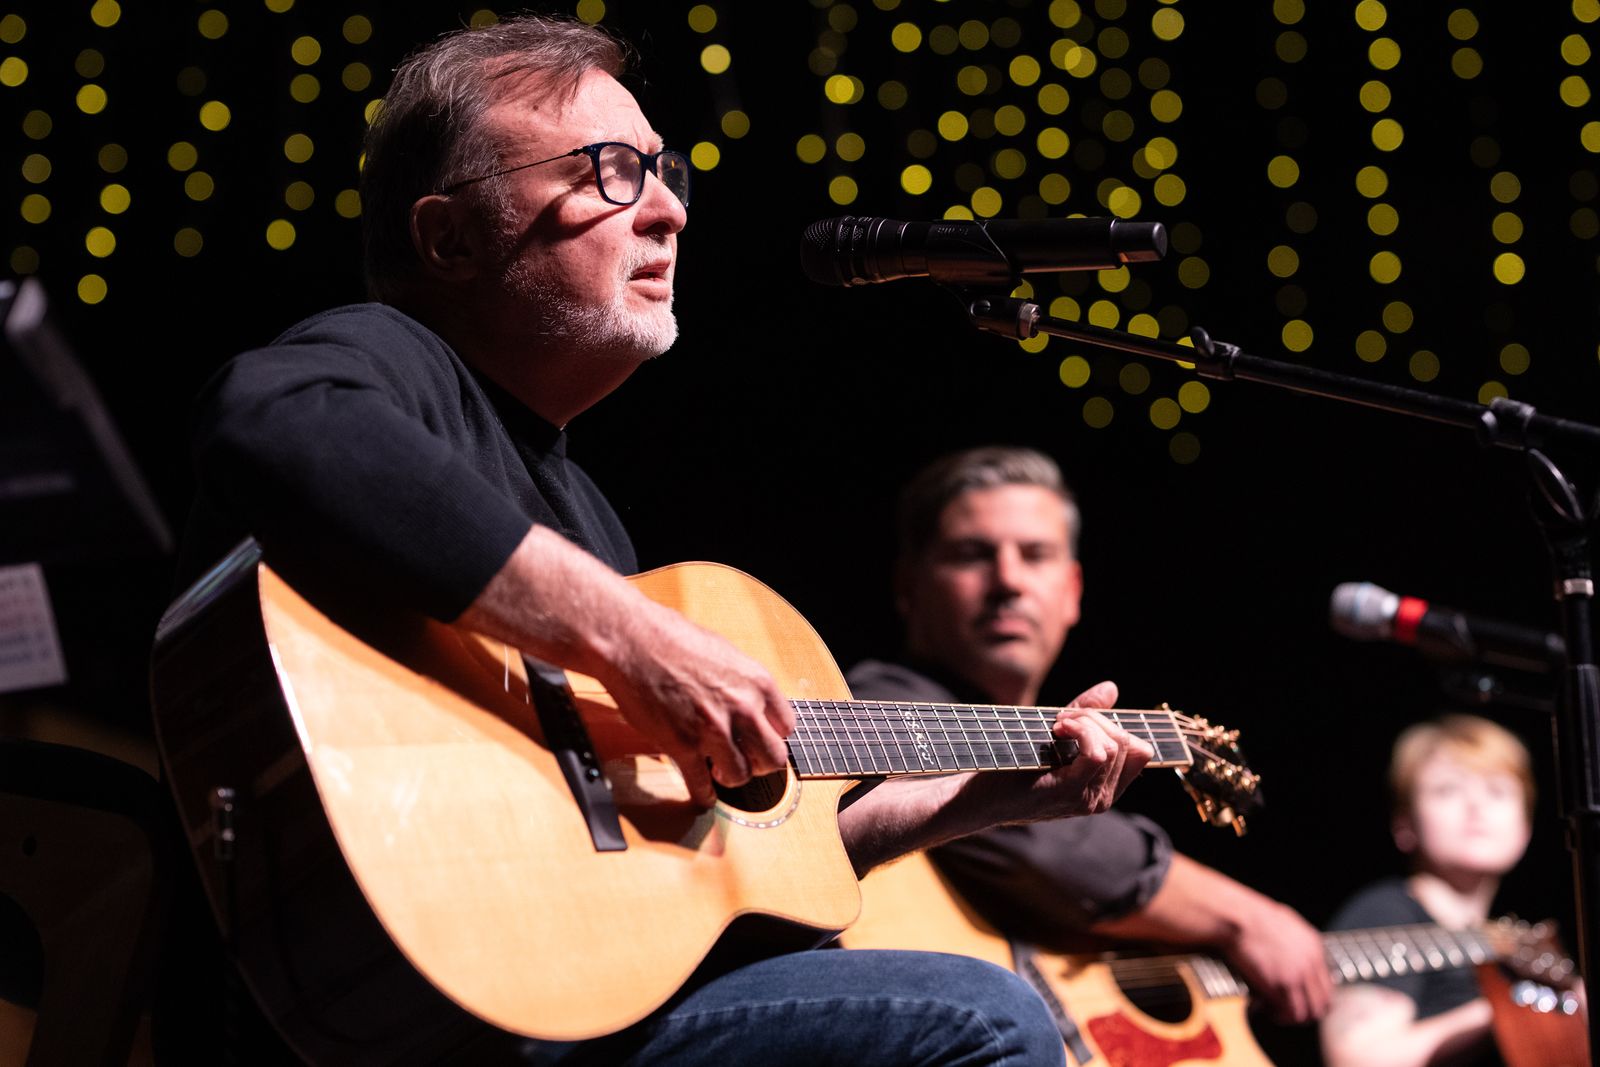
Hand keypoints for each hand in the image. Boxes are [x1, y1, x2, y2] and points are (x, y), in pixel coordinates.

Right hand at [600, 598, 794, 805]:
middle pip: (772, 758)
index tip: (761, 740)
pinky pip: (700, 784)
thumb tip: (753, 705)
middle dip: (760, 764)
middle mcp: (742, 708)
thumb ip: (744, 685)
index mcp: (757, 682)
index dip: (772, 737)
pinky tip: (704, 795)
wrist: (632, 640)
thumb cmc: (672, 639)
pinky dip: (704, 795)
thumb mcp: (726, 655)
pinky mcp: (681, 746)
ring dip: (732, 777)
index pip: (786, 727)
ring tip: (721, 771)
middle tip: (747, 762)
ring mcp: (712, 730)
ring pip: (740, 775)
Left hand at [967, 681, 1152, 823]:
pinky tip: (1056, 729)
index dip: (1114, 725)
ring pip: (1115, 745)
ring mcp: (1087, 800)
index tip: (1075, 719)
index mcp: (1102, 788)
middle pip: (1129, 743)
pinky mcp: (1068, 793)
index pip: (1141, 751)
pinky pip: (1098, 753)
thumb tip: (1111, 688)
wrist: (973, 796)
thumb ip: (1085, 715)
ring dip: (1085, 722)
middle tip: (1060, 720)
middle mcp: (1101, 799)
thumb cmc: (1009, 765)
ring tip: (1055, 725)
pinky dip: (1081, 730)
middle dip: (1097, 719)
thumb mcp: (1054, 735)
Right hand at [1225, 898, 1332, 1023]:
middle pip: (1323, 1003)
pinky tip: (1263, 1007)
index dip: (1312, 998)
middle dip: (1305, 1012)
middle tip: (1286, 1011)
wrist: (1237, 917)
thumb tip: (1289, 952)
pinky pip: (1290, 1012)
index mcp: (1314, 946)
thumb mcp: (1282, 921)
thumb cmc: (1249, 915)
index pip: (1327, 985)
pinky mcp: (1281, 984)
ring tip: (1274, 1012)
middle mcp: (1311, 963)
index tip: (1295, 1000)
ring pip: (1309, 1012)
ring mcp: (1298, 975)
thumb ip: (1294, 939)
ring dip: (1292, 1017)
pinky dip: (1278, 1016)